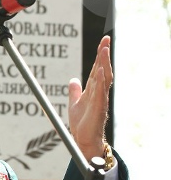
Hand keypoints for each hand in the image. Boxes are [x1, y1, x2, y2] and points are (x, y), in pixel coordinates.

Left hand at [68, 35, 112, 160]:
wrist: (83, 139)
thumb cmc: (82, 123)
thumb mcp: (74, 103)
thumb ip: (74, 91)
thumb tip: (72, 80)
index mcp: (93, 90)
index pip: (98, 68)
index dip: (100, 55)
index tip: (103, 41)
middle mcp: (98, 92)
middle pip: (103, 69)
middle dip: (104, 55)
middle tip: (106, 40)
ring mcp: (100, 99)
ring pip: (104, 78)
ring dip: (104, 64)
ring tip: (104, 50)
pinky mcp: (98, 108)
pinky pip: (101, 93)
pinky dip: (102, 82)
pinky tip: (102, 72)